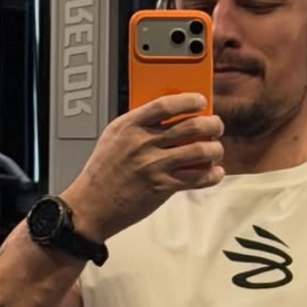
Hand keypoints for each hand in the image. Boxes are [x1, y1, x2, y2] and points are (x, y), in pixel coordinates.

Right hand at [61, 93, 224, 241]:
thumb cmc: (102, 171)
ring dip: (215, 149)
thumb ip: (138, 124)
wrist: (91, 205)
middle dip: (212, 124)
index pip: (166, 105)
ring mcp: (154, 165)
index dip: (189, 100)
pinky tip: (215, 172)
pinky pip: (197, 178)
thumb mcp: (113, 137)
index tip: (201, 101)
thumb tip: (169, 114)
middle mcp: (143, 143)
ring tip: (216, 150)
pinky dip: (212, 175)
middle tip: (216, 126)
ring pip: (199, 150)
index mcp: (129, 126)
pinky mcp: (162, 187)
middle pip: (191, 126)